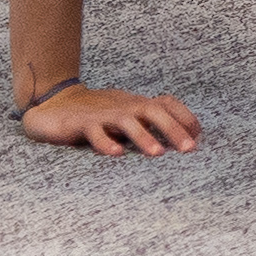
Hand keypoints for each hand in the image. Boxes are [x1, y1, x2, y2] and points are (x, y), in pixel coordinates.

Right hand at [21, 83, 200, 152]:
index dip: (185, 117)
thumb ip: (147, 122)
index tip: (200, 135)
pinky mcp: (81, 123)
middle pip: (154, 111)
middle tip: (189, 149)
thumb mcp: (126, 114)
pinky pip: (95, 132)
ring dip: (144, 137)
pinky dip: (106, 142)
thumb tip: (179, 139)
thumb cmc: (98, 111)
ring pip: (127, 121)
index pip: (168, 104)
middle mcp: (124, 106)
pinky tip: (116, 154)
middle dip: (174, 129)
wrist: (55, 101)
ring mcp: (103, 114)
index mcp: (137, 104)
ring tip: (158, 154)